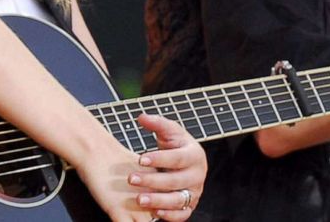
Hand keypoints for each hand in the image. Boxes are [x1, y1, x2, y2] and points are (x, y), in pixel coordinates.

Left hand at [74, 119, 203, 221]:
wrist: (185, 161)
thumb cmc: (176, 145)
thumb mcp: (169, 131)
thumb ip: (156, 123)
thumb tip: (142, 117)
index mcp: (194, 155)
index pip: (177, 158)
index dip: (159, 159)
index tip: (140, 159)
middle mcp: (197, 176)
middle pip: (176, 181)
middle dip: (152, 181)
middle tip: (131, 179)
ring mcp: (194, 193)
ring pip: (178, 200)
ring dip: (158, 200)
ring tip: (139, 199)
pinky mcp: (190, 206)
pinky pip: (182, 214)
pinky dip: (169, 215)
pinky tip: (154, 212)